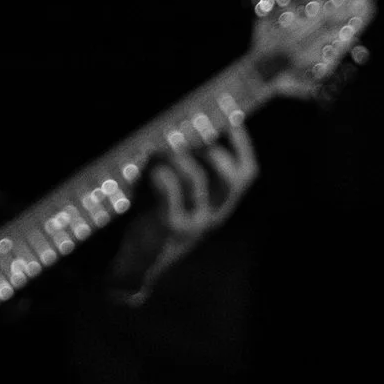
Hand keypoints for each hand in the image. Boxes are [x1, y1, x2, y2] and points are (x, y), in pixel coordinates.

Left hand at [108, 117, 258, 305]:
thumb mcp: (176, 194)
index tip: (230, 119)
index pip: (245, 173)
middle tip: (190, 141)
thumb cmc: (153, 217)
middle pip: (231, 178)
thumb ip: (182, 167)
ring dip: (176, 157)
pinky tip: (152, 171)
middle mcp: (213, 214)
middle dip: (213, 152)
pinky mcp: (169, 227)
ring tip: (158, 153)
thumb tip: (176, 127)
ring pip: (195, 180)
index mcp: (219, 204)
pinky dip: (162, 177)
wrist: (138, 264)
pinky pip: (170, 196)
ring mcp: (194, 222)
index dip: (241, 144)